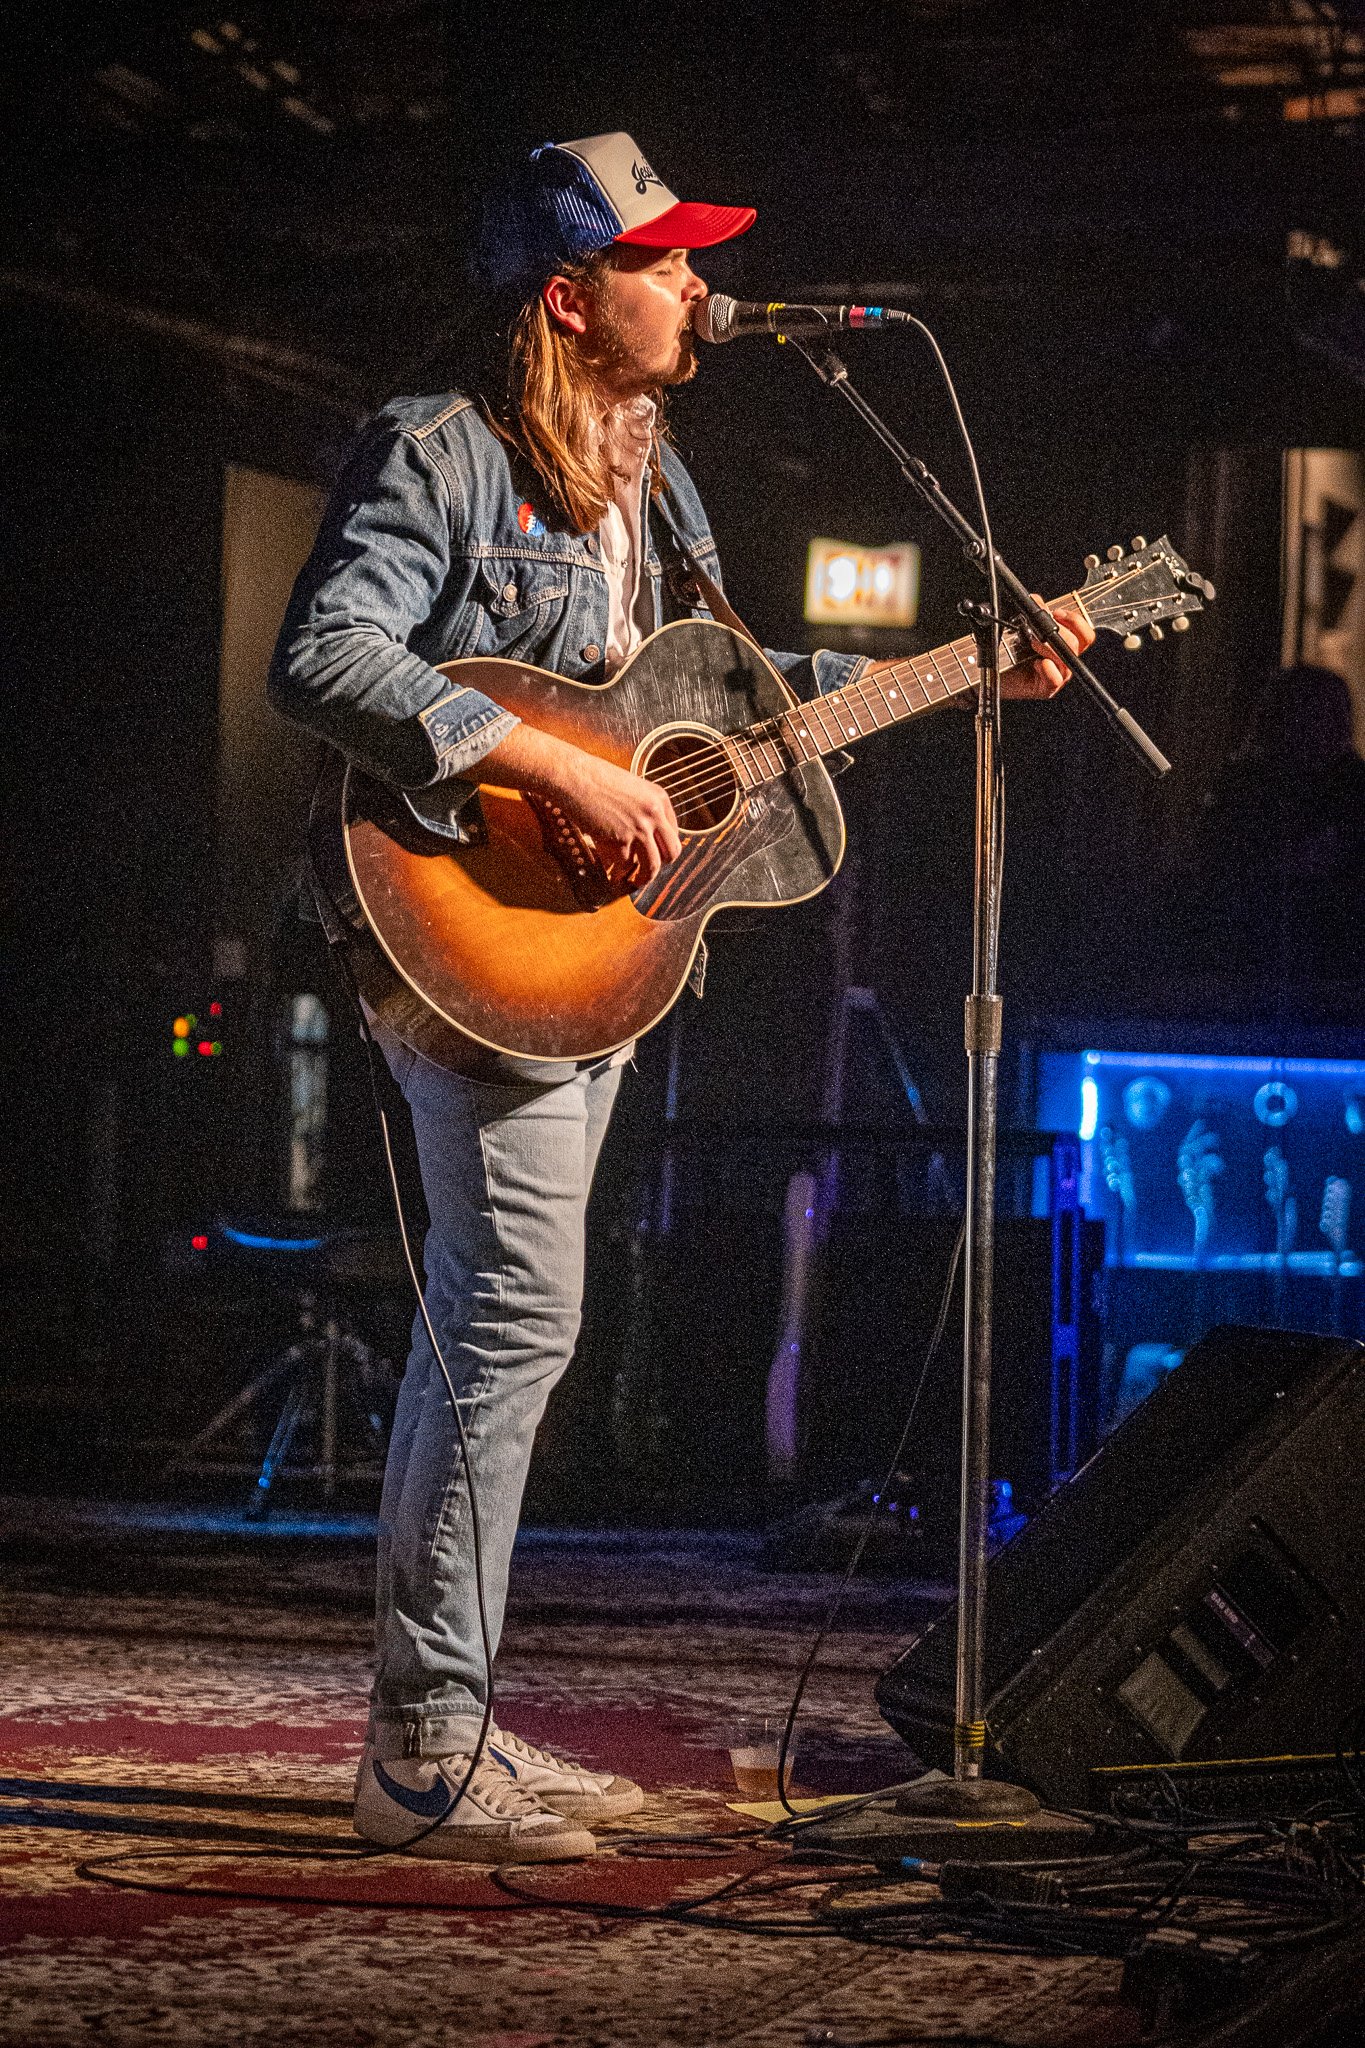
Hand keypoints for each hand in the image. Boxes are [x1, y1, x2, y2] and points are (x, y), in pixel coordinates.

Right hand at [557, 751, 682, 885]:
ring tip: (634, 881)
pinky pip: (624, 864)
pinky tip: (611, 873)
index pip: (674, 832)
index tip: (656, 854)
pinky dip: (617, 871)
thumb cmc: (595, 778)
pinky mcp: (619, 838)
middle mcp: (654, 813)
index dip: (664, 847)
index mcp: (659, 798)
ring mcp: (638, 827)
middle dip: (661, 865)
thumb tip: (643, 833)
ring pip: (652, 865)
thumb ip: (641, 808)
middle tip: (649, 871)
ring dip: (643, 878)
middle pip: (672, 852)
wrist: (573, 776)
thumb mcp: (630, 788)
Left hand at [1002, 597, 1093, 699]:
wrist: (991, 671)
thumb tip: (1037, 601)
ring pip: (1067, 661)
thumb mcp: (1021, 626)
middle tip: (1038, 631)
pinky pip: (1056, 680)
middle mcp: (1063, 660)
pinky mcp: (1045, 689)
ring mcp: (1056, 675)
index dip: (1075, 621)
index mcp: (1063, 645)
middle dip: (1058, 632)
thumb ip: (1033, 612)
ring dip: (1049, 649)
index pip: (1085, 634)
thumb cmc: (1006, 651)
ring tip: (1032, 644)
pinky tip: (1036, 663)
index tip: (1056, 613)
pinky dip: (1048, 670)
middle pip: (1077, 644)